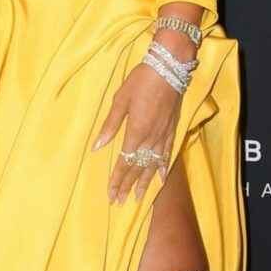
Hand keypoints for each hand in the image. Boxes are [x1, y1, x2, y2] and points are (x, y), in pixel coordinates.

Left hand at [91, 60, 182, 203]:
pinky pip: (167, 154)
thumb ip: (111, 124)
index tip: (111, 194)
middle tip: (120, 201)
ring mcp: (163, 135)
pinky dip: (163, 168)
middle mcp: (151, 138)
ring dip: (144, 182)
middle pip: (138, 167)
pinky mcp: (172, 129)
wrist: (169, 68)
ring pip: (153, 164)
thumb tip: (98, 146)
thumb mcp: (121, 99)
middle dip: (128, 185)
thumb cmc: (141, 81)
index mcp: (136, 131)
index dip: (117, 179)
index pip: (124, 162)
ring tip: (139, 198)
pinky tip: (160, 178)